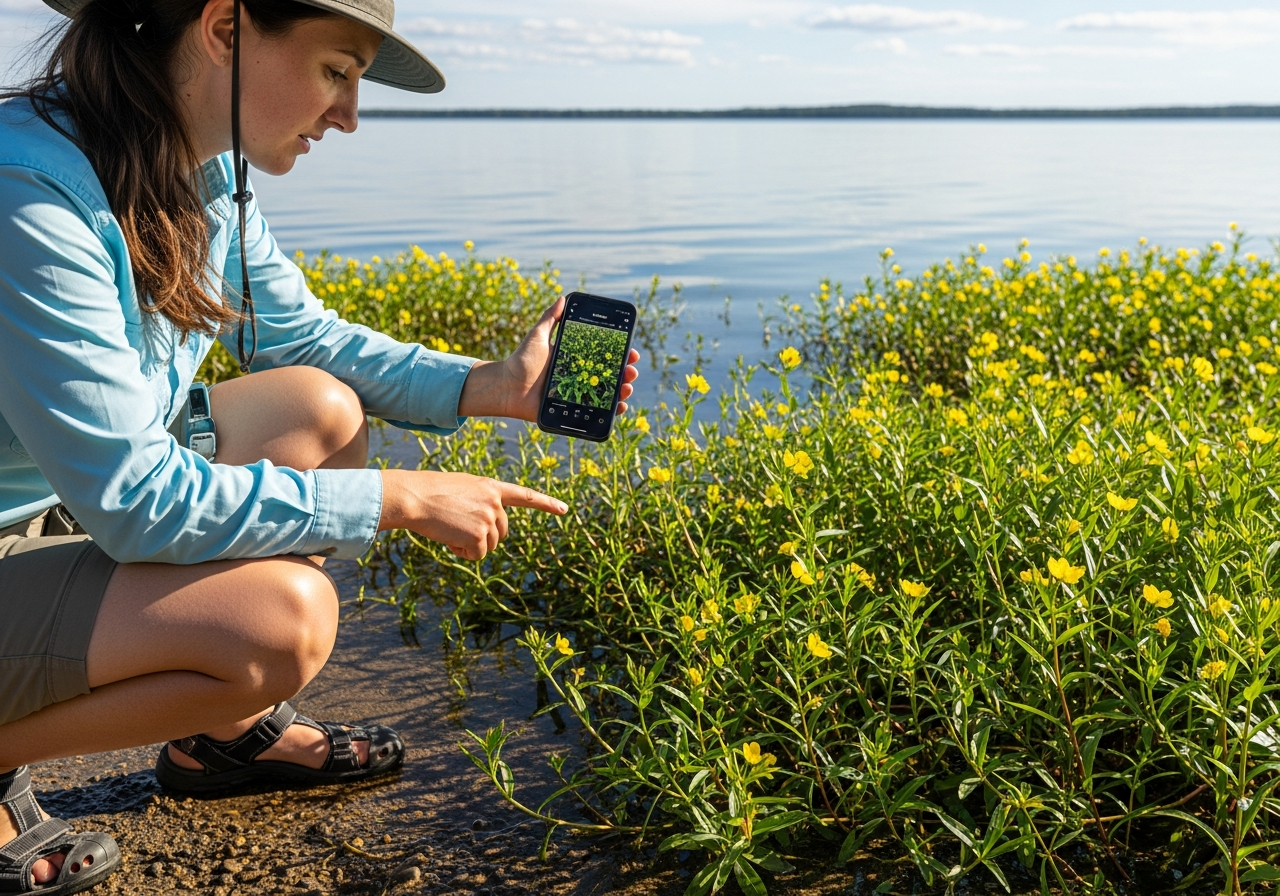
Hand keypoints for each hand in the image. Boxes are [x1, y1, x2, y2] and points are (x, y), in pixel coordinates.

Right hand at [379, 469, 566, 560]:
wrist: (415, 497)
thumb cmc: (430, 492)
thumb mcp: (462, 488)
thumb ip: (481, 501)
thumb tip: (488, 529)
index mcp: (491, 487)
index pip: (525, 496)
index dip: (546, 504)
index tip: (565, 510)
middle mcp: (495, 502)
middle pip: (502, 532)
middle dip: (484, 536)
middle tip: (459, 527)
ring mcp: (489, 518)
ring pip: (490, 545)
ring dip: (471, 545)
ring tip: (450, 528)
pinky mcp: (480, 536)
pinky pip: (478, 555)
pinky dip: (463, 553)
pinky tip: (449, 539)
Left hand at [458, 296, 641, 421]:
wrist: (506, 387)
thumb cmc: (520, 360)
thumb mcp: (537, 336)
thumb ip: (549, 318)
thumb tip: (562, 298)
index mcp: (574, 359)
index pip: (604, 355)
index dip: (620, 353)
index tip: (631, 350)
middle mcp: (579, 376)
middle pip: (611, 374)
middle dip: (626, 372)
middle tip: (631, 370)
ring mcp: (578, 394)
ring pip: (608, 393)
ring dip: (623, 390)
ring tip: (627, 387)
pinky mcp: (573, 410)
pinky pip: (596, 412)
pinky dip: (612, 411)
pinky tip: (620, 407)